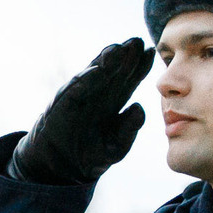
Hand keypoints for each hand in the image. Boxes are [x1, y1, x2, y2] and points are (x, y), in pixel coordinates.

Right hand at [8, 37, 153, 185]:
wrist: (59, 171)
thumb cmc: (89, 157)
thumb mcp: (116, 146)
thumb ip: (129, 129)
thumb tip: (140, 108)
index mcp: (112, 104)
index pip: (129, 81)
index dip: (140, 67)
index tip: (153, 52)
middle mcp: (96, 96)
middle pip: (113, 72)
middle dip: (125, 57)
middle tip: (138, 41)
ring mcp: (78, 99)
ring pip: (94, 75)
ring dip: (105, 61)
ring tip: (119, 48)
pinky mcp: (62, 107)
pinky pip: (75, 91)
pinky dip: (85, 80)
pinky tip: (97, 70)